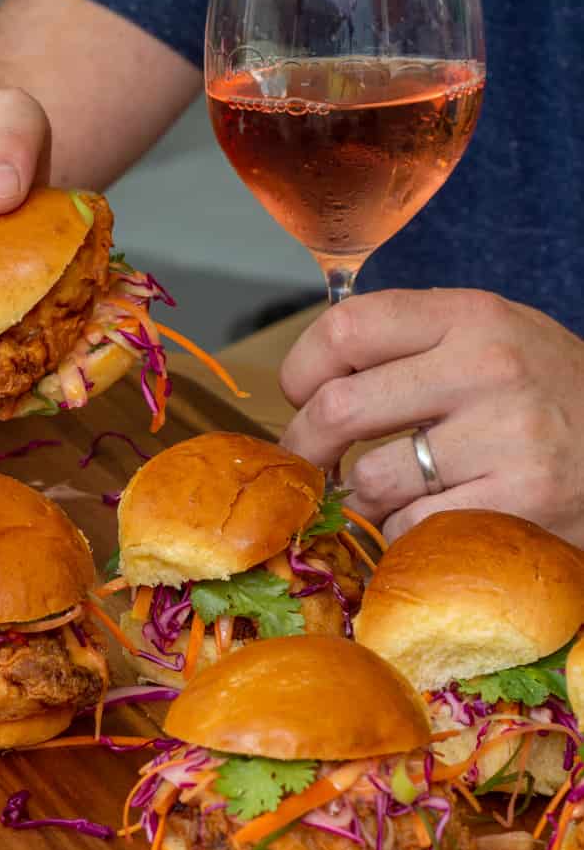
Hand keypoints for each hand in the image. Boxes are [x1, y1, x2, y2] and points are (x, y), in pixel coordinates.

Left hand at [278, 289, 583, 545]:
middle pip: (341, 406)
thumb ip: (412, 342)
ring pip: (372, 479)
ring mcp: (506, 437)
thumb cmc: (549, 392)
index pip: (346, 328)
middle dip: (305, 444)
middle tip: (306, 461)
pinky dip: (400, 533)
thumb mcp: (492, 337)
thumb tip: (313, 375)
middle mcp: (487, 367)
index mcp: (470, 316)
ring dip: (357, 498)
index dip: (302, 367)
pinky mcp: (520, 502)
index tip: (300, 394)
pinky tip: (421, 521)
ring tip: (374, 496)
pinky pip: (412, 527)